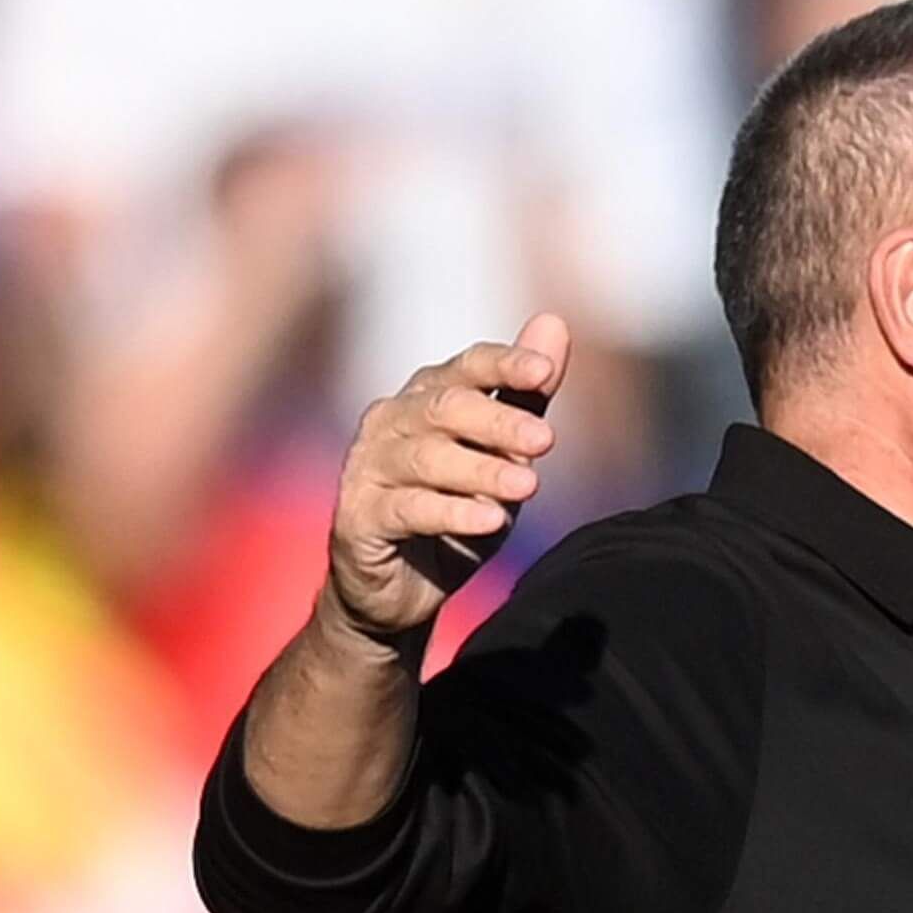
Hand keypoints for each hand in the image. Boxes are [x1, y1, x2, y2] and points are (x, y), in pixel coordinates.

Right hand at [323, 314, 570, 641]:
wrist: (399, 590)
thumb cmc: (453, 512)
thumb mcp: (501, 457)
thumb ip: (526, 399)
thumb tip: (554, 323)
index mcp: (427, 398)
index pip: (466, 367)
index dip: (504, 364)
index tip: (545, 372)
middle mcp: (391, 423)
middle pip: (446, 408)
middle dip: (499, 422)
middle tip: (546, 442)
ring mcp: (368, 468)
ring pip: (427, 459)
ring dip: (482, 472)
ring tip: (529, 486)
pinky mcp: (358, 517)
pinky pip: (408, 509)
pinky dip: (450, 512)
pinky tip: (488, 520)